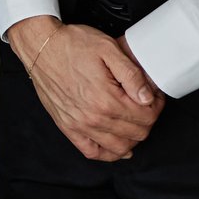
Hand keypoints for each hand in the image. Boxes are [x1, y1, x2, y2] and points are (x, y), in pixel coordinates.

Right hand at [7, 16, 163, 160]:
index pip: (146, 116)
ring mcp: (79, 125)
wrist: (41, 46)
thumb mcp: (108, 49)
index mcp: (106, 99)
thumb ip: (132, 74)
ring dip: (133, 137)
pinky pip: (92, 153)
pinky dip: (108, 153)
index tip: (154, 97)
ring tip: (132, 121)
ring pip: (119, 147)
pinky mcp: (67, 127)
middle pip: (137, 133)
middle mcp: (93, 117)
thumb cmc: (71, 44)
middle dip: (148, 120)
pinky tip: (115, 144)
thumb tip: (148, 97)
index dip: (157, 106)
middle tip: (146, 105)